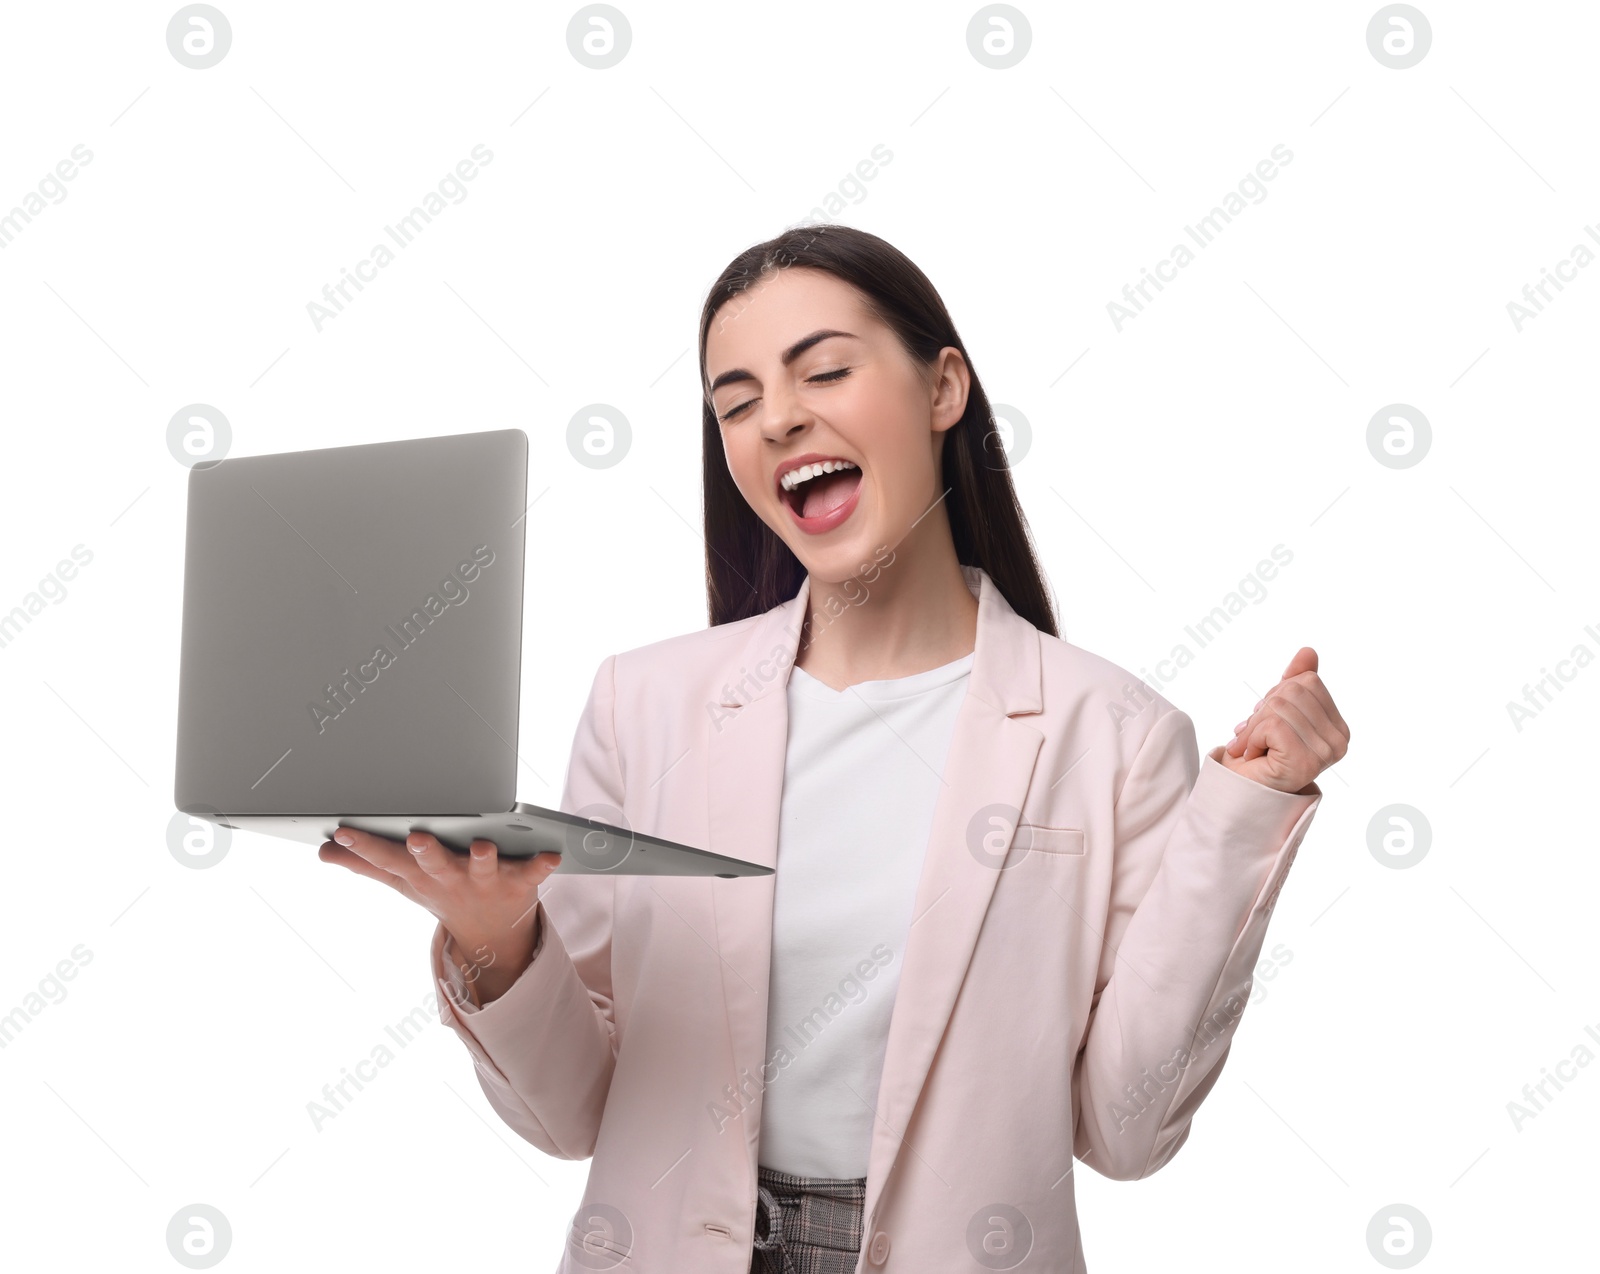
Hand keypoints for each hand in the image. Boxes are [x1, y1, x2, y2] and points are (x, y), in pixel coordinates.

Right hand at [318, 828, 560, 1003]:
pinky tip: (553, 854)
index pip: (388, 859)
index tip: (344, 830)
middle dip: (426, 852)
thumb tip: (324, 852)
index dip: (365, 846)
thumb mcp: (404, 881)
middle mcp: (451, 878)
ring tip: (480, 846)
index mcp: (421, 875)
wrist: (492, 936)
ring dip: (481, 858)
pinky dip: (543, 864)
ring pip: (482, 867)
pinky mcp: (520, 882)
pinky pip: (534, 872)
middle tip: (417, 838)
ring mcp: (485, 881)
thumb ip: (366, 863)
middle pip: (434, 865)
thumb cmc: (444, 892)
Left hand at [1220, 646, 1348, 793]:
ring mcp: (1325, 753)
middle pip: (1293, 692)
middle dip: (1263, 710)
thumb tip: (1308, 651)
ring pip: (1279, 708)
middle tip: (1254, 735)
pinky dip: (1252, 738)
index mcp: (1338, 727)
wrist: (1242, 791)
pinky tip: (1254, 755)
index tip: (1266, 721)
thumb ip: (1297, 682)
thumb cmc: (1262, 752)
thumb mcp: (1278, 711)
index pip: (1307, 682)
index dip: (1277, 694)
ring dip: (1254, 727)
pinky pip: (1272, 726)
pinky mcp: (1305, 762)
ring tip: (1254, 747)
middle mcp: (1340, 741)